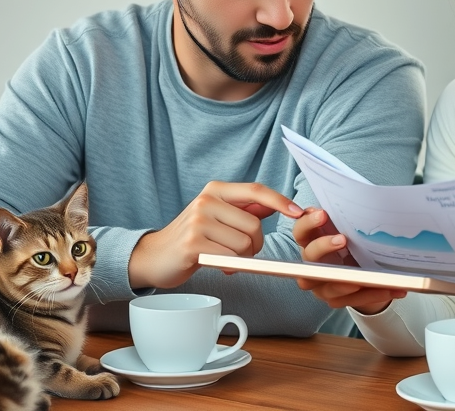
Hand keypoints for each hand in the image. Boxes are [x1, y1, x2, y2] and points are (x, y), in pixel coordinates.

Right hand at [128, 181, 303, 289]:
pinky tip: (217, 264)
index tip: (299, 212)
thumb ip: (245, 209)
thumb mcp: (218, 215)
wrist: (155, 256)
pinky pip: (230, 258)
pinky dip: (230, 266)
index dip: (280, 201)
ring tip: (224, 257)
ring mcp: (198, 221)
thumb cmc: (193, 236)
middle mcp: (206, 200)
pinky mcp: (193, 244)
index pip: (256, 190)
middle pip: (254, 225)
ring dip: (241, 257)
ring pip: (244, 244)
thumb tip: (276, 203)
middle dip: (254, 244)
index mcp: (216, 189)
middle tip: (239, 252)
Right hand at [292, 208, 405, 314]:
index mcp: (310, 242)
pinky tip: (395, 288)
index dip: (308, 223)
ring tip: (370, 275)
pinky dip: (375, 294)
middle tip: (343, 239)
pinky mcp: (335, 300)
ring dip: (351, 280)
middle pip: (310, 257)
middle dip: (324, 246)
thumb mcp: (346, 229)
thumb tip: (359, 199)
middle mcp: (311, 265)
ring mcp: (321, 285)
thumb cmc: (350, 243)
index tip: (322, 213)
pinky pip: (355, 299)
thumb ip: (345, 218)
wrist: (357, 269)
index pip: (300, 231)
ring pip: (331, 285)